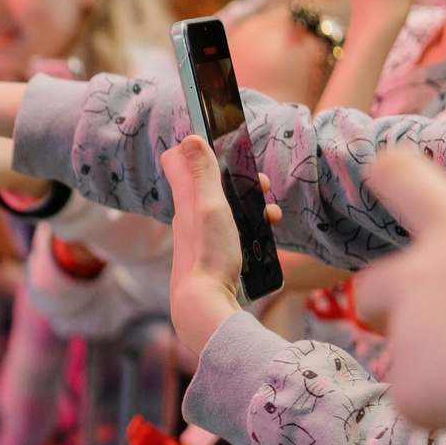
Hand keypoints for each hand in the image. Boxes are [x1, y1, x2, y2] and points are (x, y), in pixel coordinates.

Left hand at [160, 134, 257, 356]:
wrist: (205, 306)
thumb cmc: (209, 254)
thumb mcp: (210, 206)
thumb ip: (202, 173)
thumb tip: (190, 138)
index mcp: (185, 200)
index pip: (176, 161)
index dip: (195, 148)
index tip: (220, 145)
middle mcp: (189, 216)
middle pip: (210, 184)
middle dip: (237, 178)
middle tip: (261, 184)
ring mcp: (201, 237)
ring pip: (226, 208)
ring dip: (250, 204)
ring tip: (270, 213)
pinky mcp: (214, 256)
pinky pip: (234, 232)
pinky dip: (251, 228)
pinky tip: (266, 235)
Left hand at [354, 148, 445, 436]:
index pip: (398, 176)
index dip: (386, 179)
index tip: (379, 177)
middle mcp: (422, 271)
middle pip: (370, 290)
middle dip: (390, 318)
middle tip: (445, 344)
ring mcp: (410, 326)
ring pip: (400, 363)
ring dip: (439, 377)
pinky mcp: (410, 384)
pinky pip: (418, 410)